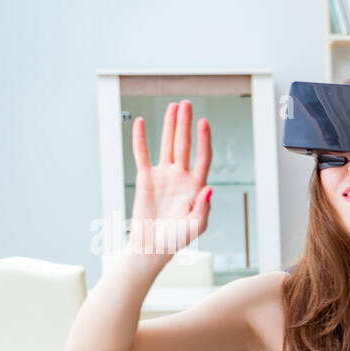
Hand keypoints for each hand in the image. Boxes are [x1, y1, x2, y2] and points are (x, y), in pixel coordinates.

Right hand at [126, 100, 212, 259]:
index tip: (204, 122)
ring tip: (173, 107)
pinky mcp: (145, 179)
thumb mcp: (196, 227)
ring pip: (167, 145)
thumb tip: (209, 188)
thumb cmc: (177, 239)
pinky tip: (141, 122)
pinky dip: (140, 138)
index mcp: (195, 186)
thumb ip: (204, 208)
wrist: (153, 246)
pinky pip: (142, 154)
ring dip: (170, 126)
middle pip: (184, 145)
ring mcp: (163, 176)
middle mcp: (180, 177)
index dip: (204, 140)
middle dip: (186, 124)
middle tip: (187, 104)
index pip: (202, 157)